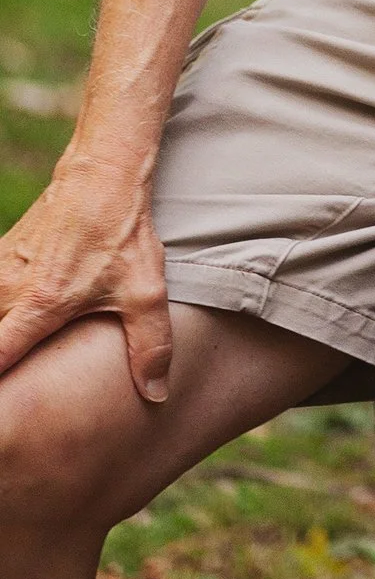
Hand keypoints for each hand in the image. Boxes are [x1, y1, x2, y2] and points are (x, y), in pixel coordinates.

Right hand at [0, 148, 173, 401]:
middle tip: (26, 368)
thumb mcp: (145, 291)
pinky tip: (18, 313)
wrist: (101, 175)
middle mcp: (6, 292)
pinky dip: (4, 304)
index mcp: (39, 307)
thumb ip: (150, 345)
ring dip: (6, 326)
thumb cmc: (122, 233)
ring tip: (27, 333)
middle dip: (6, 358)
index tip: (7, 403)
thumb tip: (156, 394)